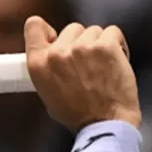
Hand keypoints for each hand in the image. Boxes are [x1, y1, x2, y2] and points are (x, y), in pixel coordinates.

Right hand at [24, 17, 140, 131]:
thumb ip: (48, 67)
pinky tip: (116, 63)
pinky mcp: (105, 46)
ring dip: (100, 45)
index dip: (47, 30)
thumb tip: (54, 49)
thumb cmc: (78, 115)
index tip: (56, 37)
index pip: (33, 26)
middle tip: (88, 66)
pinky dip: (118, 45)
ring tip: (103, 68)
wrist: (105, 124)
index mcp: (38, 64)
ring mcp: (82, 48)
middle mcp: (57, 53)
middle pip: (71, 29)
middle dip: (80, 43)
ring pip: (94, 31)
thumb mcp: (47, 92)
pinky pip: (113, 32)